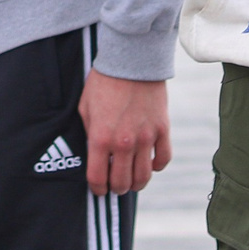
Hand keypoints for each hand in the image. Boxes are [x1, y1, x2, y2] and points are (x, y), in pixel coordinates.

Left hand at [77, 71, 172, 195]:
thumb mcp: (85, 108)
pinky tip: (150, 164)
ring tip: (132, 181)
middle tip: (115, 186)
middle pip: (121, 182)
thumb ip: (89, 134)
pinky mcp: (162, 129)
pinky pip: (163, 159)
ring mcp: (145, 137)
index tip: (98, 189)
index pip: (97, 178)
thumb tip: (95, 156)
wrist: (131, 60)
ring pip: (143, 177)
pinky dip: (157, 167)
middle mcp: (123, 142)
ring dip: (136, 184)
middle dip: (116, 189)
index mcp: (100, 137)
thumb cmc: (103, 82)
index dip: (96, 189)